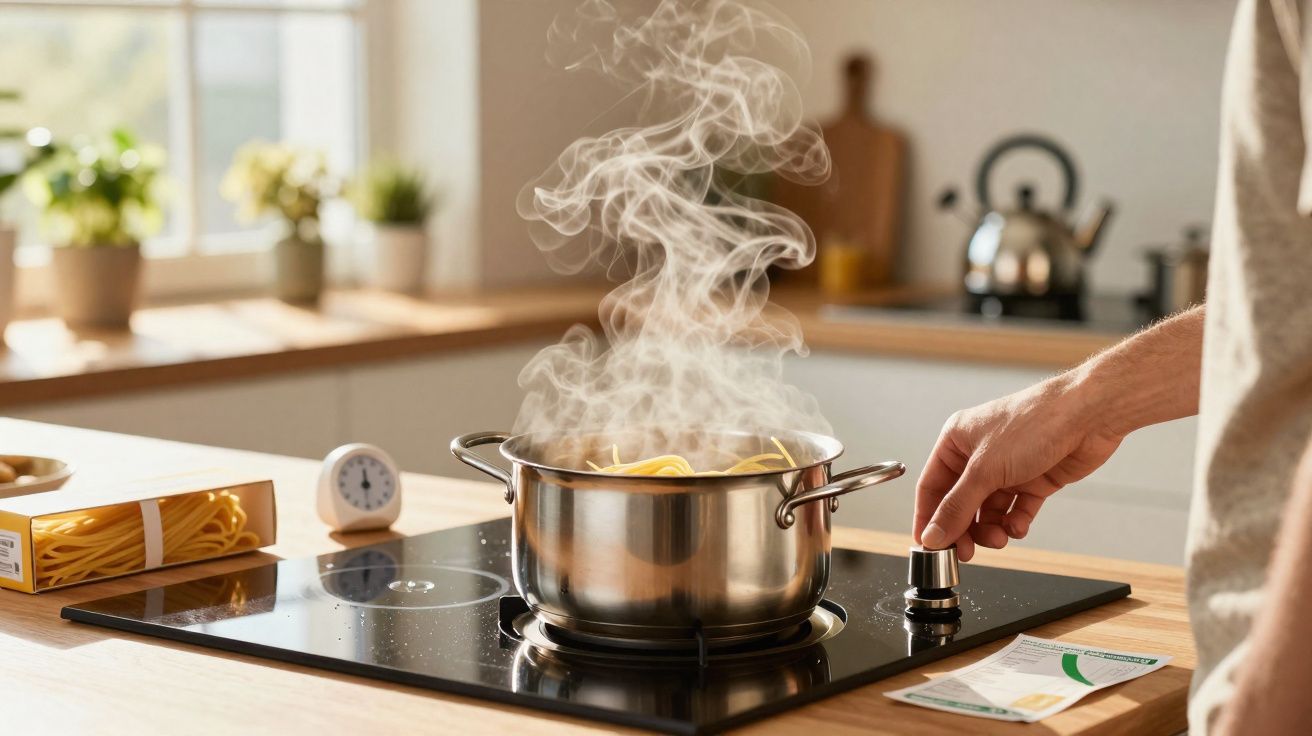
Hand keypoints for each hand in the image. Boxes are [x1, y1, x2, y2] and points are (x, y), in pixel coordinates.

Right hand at [914, 372, 1123, 560]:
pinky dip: (1015, 523)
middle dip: (964, 529)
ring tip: (999, 537)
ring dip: (991, 529)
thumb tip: (932, 535)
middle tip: (966, 552)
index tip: (928, 546)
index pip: (932, 487)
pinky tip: (1017, 527)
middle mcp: (979, 455)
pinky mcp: (1033, 480)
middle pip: (960, 503)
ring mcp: (1007, 468)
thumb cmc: (1034, 423)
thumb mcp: (985, 470)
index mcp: (957, 442)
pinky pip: (1016, 510)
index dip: (928, 518)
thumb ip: (957, 507)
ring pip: (988, 511)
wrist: (1088, 416)